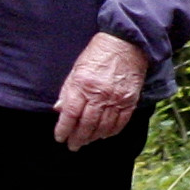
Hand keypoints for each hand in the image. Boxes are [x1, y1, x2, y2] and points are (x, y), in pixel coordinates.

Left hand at [53, 32, 146, 149]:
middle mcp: (99, 94)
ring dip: (93, 137)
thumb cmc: (98, 54)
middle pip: (86, 124)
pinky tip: (104, 134)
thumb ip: (68, 91)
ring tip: (87, 141)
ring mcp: (116, 99)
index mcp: (83, 85)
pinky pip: (121, 122)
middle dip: (78, 138)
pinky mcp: (130, 100)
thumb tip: (59, 110)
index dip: (63, 129)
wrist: (126, 44)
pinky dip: (112, 131)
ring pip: (103, 126)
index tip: (60, 137)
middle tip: (73, 145)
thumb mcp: (76, 69)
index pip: (70, 114)